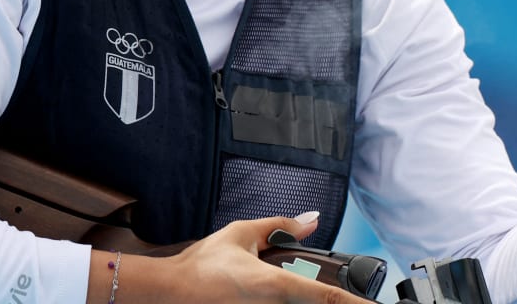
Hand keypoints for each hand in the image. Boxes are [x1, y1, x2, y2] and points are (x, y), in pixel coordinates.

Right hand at [164, 213, 373, 302]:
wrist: (168, 291)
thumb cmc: (202, 265)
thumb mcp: (243, 234)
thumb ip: (279, 226)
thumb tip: (310, 220)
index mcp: (277, 285)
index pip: (328, 298)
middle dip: (332, 298)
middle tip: (347, 291)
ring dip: (307, 295)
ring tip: (289, 278)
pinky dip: (287, 300)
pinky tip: (277, 290)